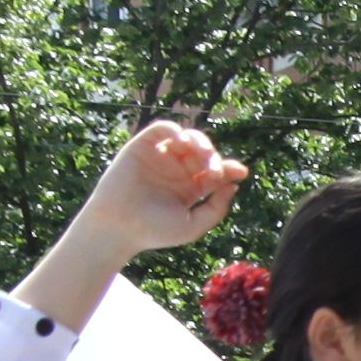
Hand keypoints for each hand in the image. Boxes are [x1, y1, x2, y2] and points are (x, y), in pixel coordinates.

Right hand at [78, 119, 248, 259]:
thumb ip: (216, 209)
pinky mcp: (142, 148)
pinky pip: (161, 129)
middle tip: (214, 170)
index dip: (230, 168)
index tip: (240, 172)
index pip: (216, 172)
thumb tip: (232, 185)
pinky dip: (174, 129)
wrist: (119, 227)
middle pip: (204, 153)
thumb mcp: (193, 226)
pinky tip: (182, 142)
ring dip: (199, 141)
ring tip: (201, 153)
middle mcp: (177, 170)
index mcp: (191, 188)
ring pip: (187, 138)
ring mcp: (160, 158)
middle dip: (213, 157)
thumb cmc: (154, 231)